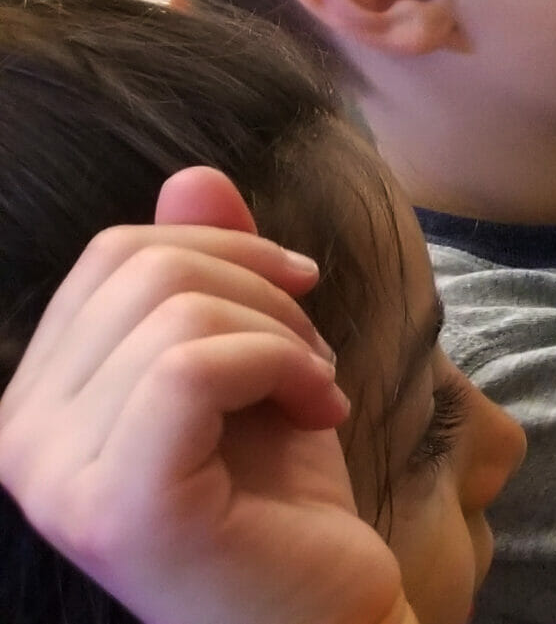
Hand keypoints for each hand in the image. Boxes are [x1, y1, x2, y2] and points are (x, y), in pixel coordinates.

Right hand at [0, 168, 412, 623]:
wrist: (325, 608)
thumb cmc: (285, 499)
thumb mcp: (253, 360)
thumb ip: (211, 273)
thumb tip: (193, 176)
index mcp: (39, 402)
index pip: (112, 255)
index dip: (226, 254)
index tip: (294, 310)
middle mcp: (23, 442)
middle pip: (140, 267)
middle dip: (259, 288)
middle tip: (313, 356)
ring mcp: (60, 480)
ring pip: (177, 311)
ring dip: (284, 335)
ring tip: (316, 391)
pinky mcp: (124, 506)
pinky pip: (196, 366)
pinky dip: (284, 365)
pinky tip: (321, 412)